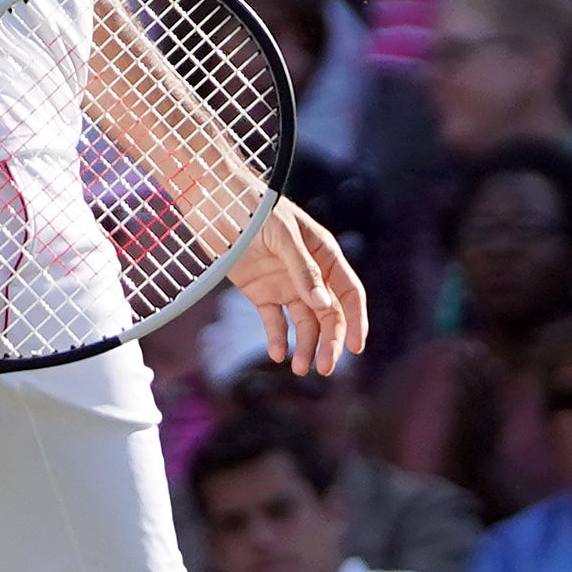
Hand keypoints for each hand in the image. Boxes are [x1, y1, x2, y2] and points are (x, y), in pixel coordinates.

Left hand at [227, 197, 367, 374]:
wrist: (215, 203)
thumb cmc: (254, 209)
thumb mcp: (282, 235)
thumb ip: (303, 269)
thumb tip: (322, 303)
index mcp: (324, 255)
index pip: (348, 293)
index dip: (356, 320)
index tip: (356, 347)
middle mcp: (310, 273)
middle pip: (328, 314)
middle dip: (329, 341)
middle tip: (325, 368)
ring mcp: (286, 284)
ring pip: (304, 323)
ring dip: (305, 346)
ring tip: (298, 368)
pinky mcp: (261, 292)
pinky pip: (274, 321)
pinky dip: (278, 338)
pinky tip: (278, 354)